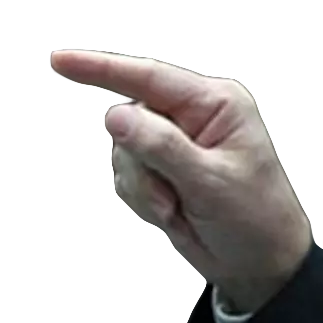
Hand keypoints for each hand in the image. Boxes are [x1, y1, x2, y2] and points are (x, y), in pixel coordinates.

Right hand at [50, 50, 312, 311]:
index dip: (101, 67)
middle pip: (129, 121)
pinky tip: (176, 213)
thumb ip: (162, 147)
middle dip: (142, 165)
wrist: (261, 262)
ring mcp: (176, 144)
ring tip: (181, 208)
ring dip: (145, 189)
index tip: (61, 60)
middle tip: (173, 198)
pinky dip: (143, 201)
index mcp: (218, 104)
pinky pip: (126, 179)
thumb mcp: (211, 182)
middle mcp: (195, 116)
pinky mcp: (162, 171)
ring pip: (123, 154)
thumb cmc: (256, 217)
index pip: (150, 77)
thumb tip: (115, 115)